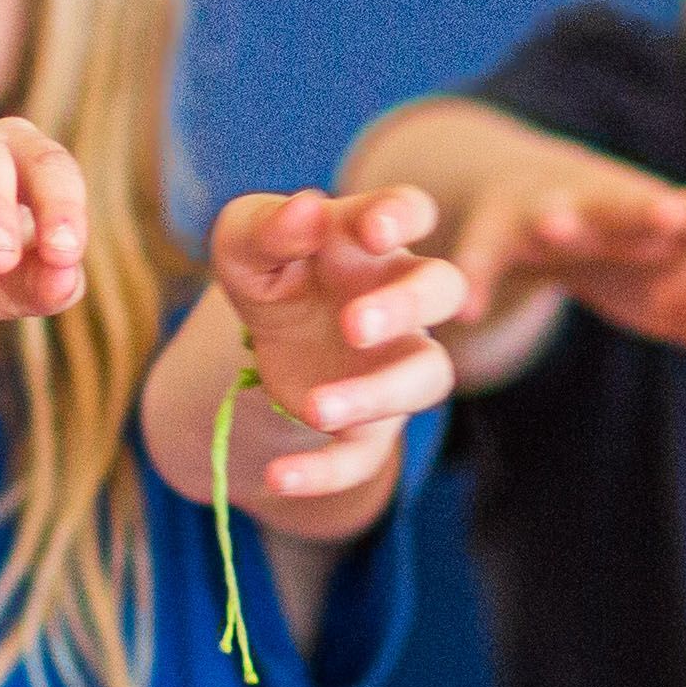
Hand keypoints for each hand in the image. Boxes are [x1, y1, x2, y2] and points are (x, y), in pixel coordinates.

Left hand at [216, 186, 468, 502]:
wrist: (262, 344)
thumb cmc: (271, 272)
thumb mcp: (244, 244)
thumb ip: (268, 225)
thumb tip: (307, 210)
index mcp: (368, 242)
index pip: (410, 209)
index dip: (402, 216)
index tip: (373, 230)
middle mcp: (399, 300)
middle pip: (441, 288)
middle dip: (406, 306)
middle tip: (354, 325)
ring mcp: (392, 363)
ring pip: (426, 377)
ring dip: (376, 394)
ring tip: (312, 407)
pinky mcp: (371, 425)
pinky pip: (366, 455)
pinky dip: (325, 471)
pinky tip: (276, 476)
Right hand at [482, 150, 685, 381]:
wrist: (536, 192)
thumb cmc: (628, 254)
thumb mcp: (672, 288)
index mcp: (665, 224)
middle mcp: (611, 209)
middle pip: (633, 210)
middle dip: (649, 212)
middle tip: (672, 216)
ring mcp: (550, 211)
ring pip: (554, 216)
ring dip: (557, 223)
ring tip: (556, 229)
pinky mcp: (495, 229)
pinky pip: (483, 257)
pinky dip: (476, 278)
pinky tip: (466, 312)